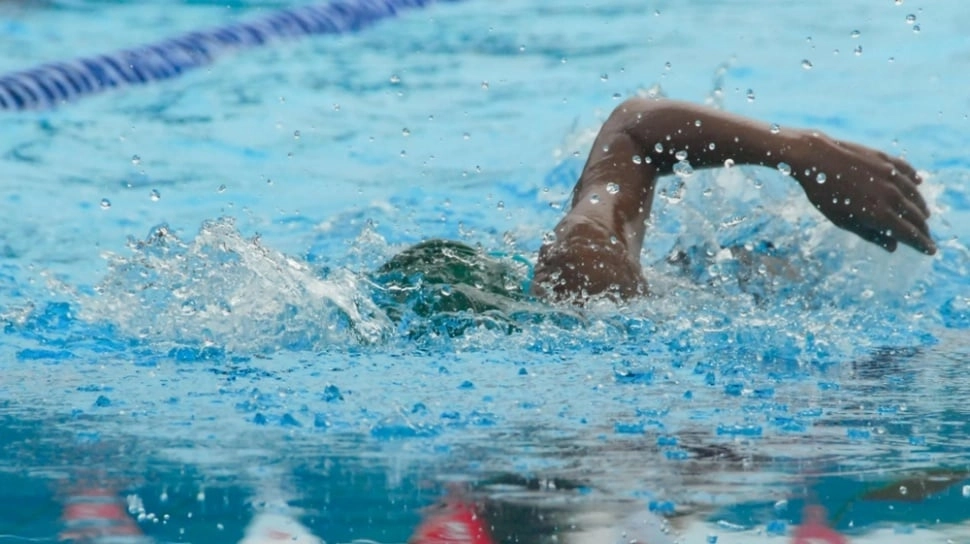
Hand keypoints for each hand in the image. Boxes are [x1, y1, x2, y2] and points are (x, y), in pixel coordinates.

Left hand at [791, 131, 934, 253]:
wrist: (816, 158)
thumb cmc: (824, 194)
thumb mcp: (842, 220)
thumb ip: (869, 234)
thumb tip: (893, 247)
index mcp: (879, 214)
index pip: (909, 233)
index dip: (922, 243)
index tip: (930, 250)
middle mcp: (890, 195)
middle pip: (916, 216)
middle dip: (923, 228)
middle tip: (926, 236)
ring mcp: (890, 175)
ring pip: (914, 194)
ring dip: (921, 207)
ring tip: (924, 215)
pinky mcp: (885, 159)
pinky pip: (906, 171)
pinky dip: (914, 179)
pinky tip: (918, 183)